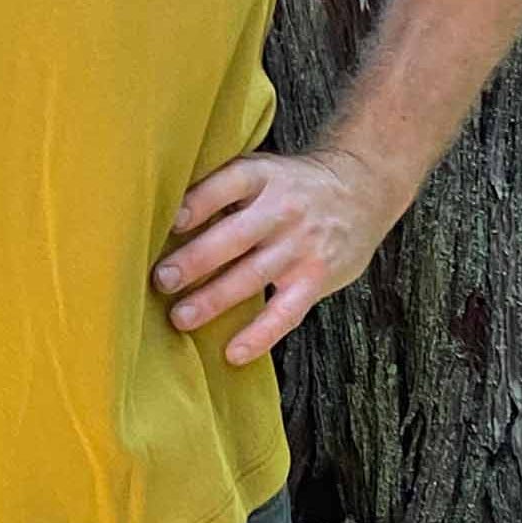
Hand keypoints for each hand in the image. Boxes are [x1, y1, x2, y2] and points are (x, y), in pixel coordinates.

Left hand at [150, 148, 408, 365]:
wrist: (361, 189)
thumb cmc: (289, 185)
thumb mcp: (261, 169)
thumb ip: (221, 187)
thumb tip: (160, 216)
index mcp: (262, 176)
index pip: (228, 184)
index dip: (199, 202)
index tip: (170, 221)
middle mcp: (282, 209)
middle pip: (235, 236)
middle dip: (196, 260)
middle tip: (161, 280)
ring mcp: (302, 245)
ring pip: (253, 276)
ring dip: (214, 299)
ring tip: (180, 318)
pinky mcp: (317, 278)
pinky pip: (286, 312)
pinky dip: (260, 335)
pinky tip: (232, 353)